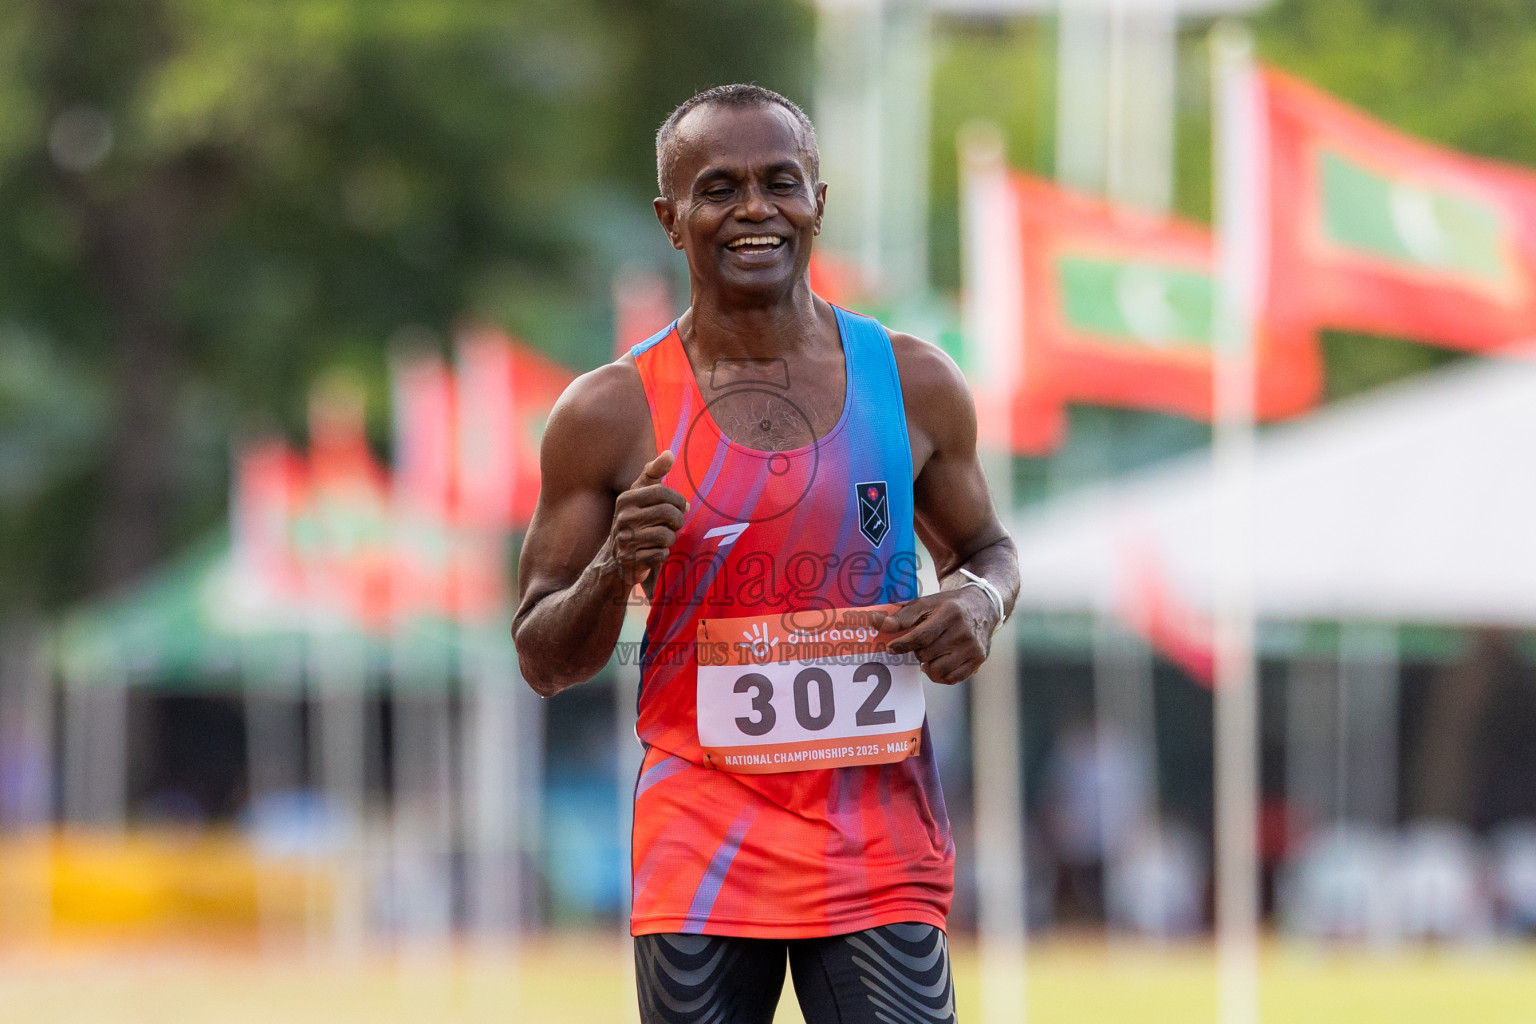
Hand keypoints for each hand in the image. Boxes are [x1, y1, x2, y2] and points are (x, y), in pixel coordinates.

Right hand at [606, 450, 686, 584]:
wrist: (615, 559)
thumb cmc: (635, 520)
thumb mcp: (641, 494)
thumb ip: (654, 472)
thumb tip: (669, 454)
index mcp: (626, 499)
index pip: (662, 492)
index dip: (678, 500)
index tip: (681, 506)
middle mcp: (622, 517)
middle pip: (668, 513)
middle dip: (677, 521)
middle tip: (674, 525)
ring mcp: (625, 540)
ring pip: (667, 536)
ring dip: (669, 539)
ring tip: (661, 539)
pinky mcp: (630, 560)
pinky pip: (661, 555)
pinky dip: (662, 555)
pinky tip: (652, 552)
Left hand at [875, 586, 997, 685]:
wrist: (982, 607)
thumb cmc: (947, 606)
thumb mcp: (925, 604)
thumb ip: (900, 616)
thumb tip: (874, 621)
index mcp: (950, 613)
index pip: (920, 637)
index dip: (902, 645)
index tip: (892, 648)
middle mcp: (963, 632)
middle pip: (927, 654)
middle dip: (918, 651)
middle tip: (920, 644)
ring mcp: (973, 648)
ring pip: (937, 670)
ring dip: (928, 664)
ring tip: (930, 653)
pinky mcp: (978, 660)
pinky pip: (951, 679)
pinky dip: (940, 674)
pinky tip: (939, 662)